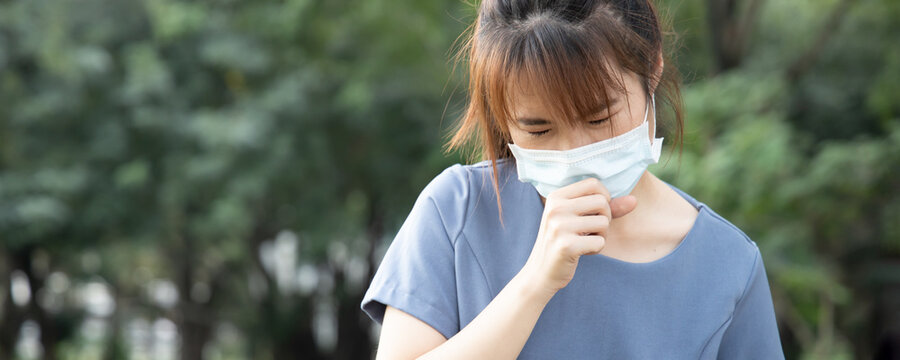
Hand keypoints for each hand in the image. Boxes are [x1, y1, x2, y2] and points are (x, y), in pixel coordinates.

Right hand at [520, 178, 637, 294]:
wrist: (540, 272)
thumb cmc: (564, 241)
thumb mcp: (579, 219)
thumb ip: (606, 208)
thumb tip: (634, 200)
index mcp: (556, 197)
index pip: (594, 184)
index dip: (603, 197)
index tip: (595, 212)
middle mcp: (555, 208)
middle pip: (602, 202)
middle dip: (605, 218)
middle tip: (591, 230)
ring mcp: (559, 227)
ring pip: (603, 223)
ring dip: (601, 236)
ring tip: (585, 241)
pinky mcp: (567, 246)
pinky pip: (600, 242)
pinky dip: (595, 249)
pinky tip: (581, 252)